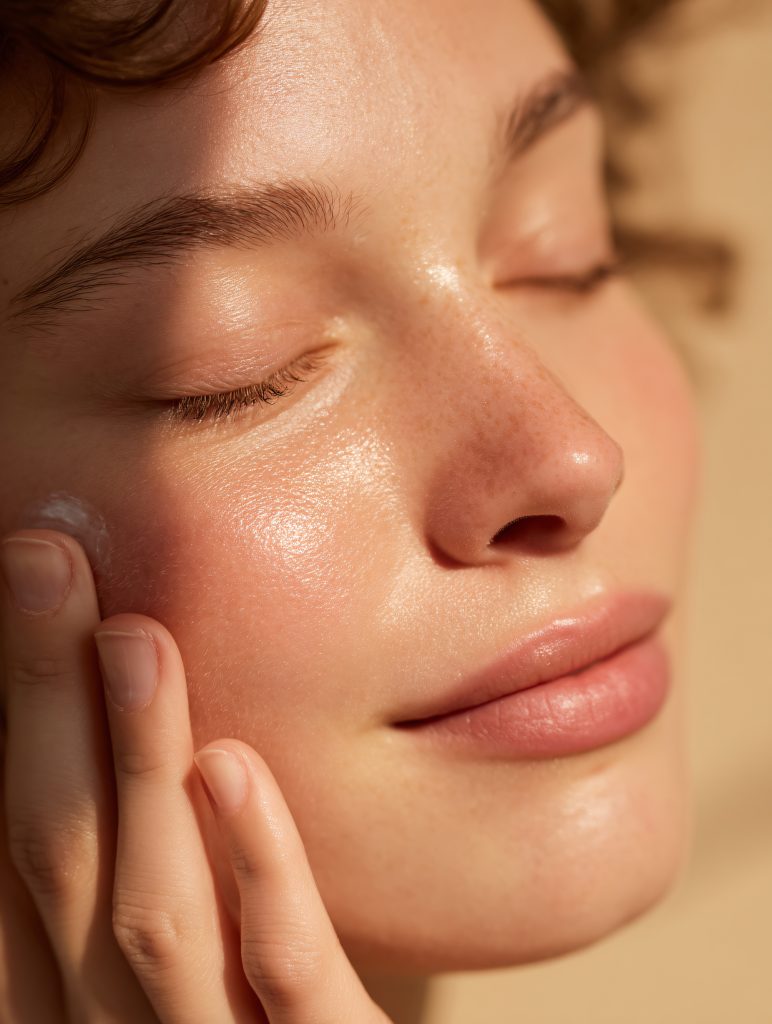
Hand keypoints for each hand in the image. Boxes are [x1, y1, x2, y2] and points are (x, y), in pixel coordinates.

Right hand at [0, 529, 390, 1022]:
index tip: (20, 595)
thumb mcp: (190, 970)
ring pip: (155, 918)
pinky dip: (259, 874)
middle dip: (43, 706)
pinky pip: (287, 982)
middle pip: (63, 860)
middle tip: (42, 562)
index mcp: (74, 999)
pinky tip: (232, 766)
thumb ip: (160, 882)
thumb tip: (154, 745)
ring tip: (133, 635)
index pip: (26, 851)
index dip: (16, 719)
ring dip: (135, 768)